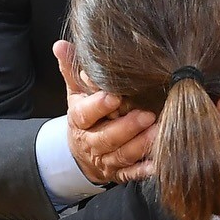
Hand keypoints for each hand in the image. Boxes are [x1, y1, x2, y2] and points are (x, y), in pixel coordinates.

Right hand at [55, 40, 156, 185]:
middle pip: (106, 138)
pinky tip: (158, 163)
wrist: (81, 152)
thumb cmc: (85, 116)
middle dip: (126, 128)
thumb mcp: (76, 93)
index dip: (98, 107)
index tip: (114, 96)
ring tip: (157, 133)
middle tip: (146, 115)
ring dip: (140, 146)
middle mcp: (91, 142)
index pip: (85, 115)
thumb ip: (71, 70)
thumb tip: (61, 45)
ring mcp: (105, 160)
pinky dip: (144, 170)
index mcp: (79, 121)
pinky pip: (131, 174)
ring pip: (121, 156)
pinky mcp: (118, 173)